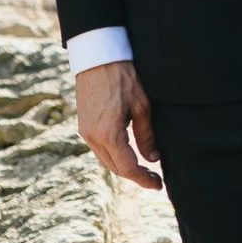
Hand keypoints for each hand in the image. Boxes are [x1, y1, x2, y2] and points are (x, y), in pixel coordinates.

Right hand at [75, 59, 162, 191]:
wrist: (97, 56)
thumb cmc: (123, 76)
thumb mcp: (142, 105)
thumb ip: (146, 135)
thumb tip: (153, 159)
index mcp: (108, 134)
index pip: (128, 168)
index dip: (144, 180)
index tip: (158, 185)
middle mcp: (92, 137)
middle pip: (115, 168)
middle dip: (135, 176)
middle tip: (155, 179)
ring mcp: (85, 132)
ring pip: (106, 160)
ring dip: (124, 168)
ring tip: (144, 169)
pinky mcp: (83, 125)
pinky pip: (99, 149)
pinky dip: (114, 156)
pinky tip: (128, 153)